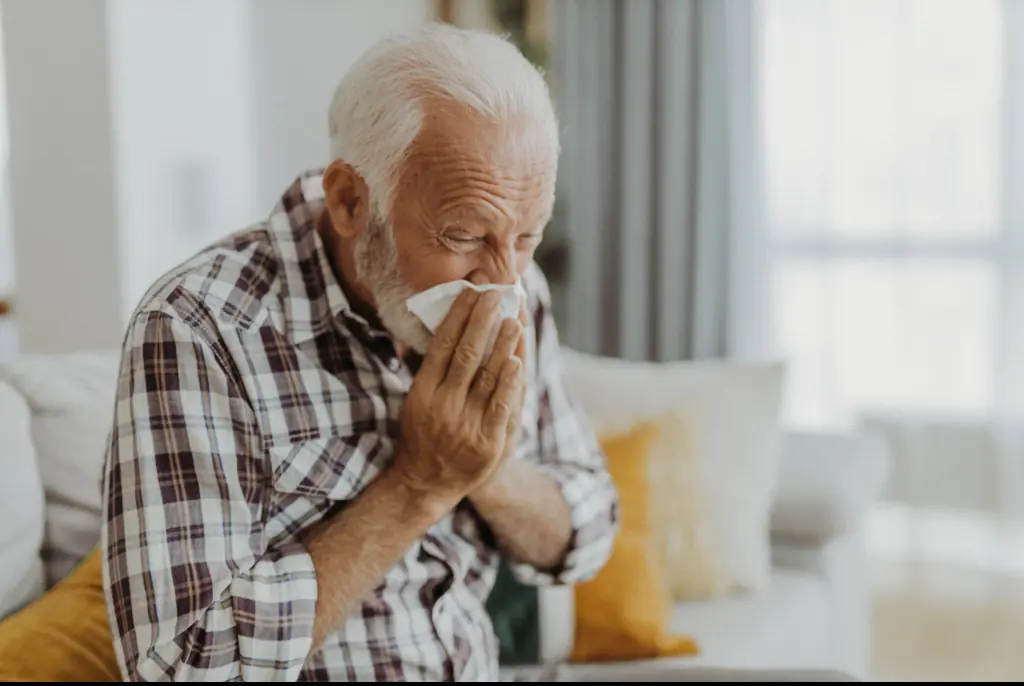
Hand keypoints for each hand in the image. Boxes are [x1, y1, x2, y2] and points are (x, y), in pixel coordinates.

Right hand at [393, 289, 525, 503]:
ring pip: (486, 377)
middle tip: (495, 294)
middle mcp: (442, 405)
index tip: (471, 292)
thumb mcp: (415, 401)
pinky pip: (501, 406)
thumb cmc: (422, 434)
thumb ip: (426, 369)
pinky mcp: (487, 442)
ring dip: (502, 345)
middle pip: (465, 354)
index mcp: (422, 392)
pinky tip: (518, 360)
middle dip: (481, 321)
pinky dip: (510, 382)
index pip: (442, 345)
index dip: (458, 316)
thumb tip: (433, 327)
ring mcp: (465, 425)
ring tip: (513, 318)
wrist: (426, 483)